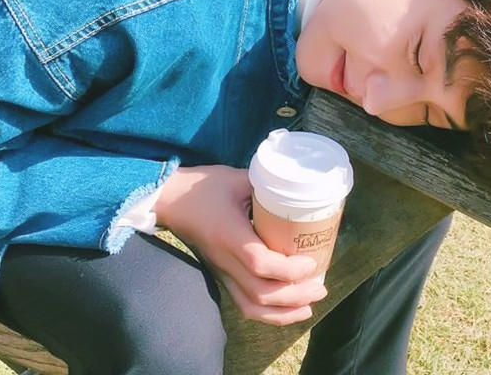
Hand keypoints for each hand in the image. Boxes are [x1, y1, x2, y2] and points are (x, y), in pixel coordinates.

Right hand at [153, 165, 326, 325]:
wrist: (170, 201)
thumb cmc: (202, 187)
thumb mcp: (236, 178)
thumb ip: (265, 185)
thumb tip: (296, 189)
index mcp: (229, 234)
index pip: (259, 263)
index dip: (288, 270)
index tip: (311, 262)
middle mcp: (224, 259)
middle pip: (259, 293)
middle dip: (294, 296)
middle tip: (320, 286)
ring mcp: (221, 270)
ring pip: (250, 306)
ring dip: (283, 312)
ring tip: (309, 304)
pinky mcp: (220, 274)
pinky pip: (243, 303)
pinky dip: (268, 313)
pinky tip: (287, 308)